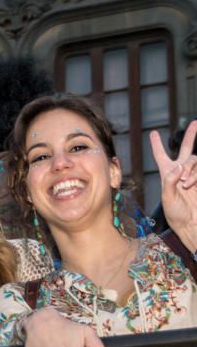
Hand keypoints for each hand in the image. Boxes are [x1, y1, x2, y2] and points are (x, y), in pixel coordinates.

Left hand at [152, 121, 196, 248]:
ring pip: (194, 160)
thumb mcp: (167, 197)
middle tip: (196, 122)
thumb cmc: (175, 213)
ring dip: (190, 169)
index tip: (153, 132)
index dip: (157, 144)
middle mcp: (180, 171)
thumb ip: (170, 180)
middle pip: (185, 149)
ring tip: (185, 183)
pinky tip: (190, 184)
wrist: (191, 223)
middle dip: (191, 135)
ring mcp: (194, 175)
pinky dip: (195, 174)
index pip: (160, 155)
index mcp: (166, 173)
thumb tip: (178, 166)